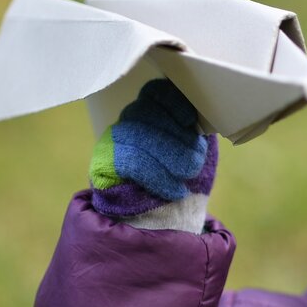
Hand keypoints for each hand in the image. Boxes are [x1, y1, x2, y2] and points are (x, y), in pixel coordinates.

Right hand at [89, 79, 217, 218]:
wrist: (160, 214)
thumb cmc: (181, 175)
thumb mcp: (193, 148)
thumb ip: (195, 130)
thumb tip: (205, 119)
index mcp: (151, 110)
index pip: (155, 92)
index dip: (172, 102)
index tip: (189, 121)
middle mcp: (128, 121)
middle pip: (146, 113)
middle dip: (176, 138)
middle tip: (195, 161)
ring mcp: (111, 141)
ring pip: (138, 138)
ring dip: (170, 158)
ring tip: (187, 175)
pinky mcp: (102, 165)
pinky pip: (130, 164)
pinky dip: (158, 178)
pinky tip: (175, 189)